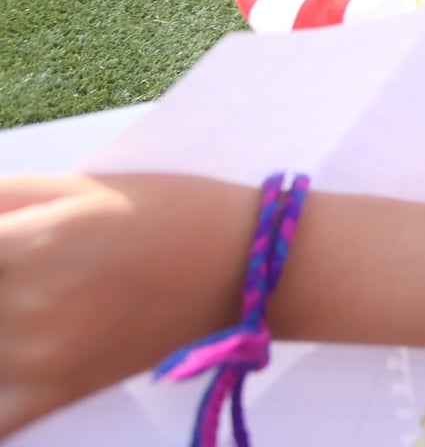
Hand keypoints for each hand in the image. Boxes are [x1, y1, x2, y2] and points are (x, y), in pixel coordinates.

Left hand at [0, 174, 251, 435]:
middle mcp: (24, 305)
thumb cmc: (169, 210)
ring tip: (18, 302)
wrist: (248, 265)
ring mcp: (39, 358)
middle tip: (14, 272)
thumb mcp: (80, 184)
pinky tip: (4, 371)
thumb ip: (2, 198)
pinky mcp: (58, 392)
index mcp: (26, 243)